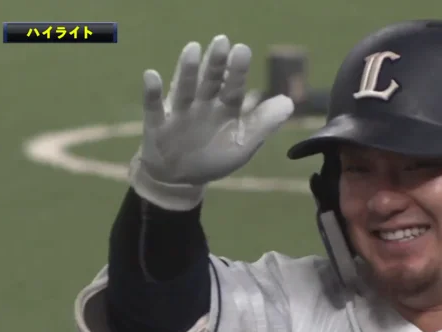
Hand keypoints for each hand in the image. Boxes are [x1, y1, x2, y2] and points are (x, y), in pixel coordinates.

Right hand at [129, 35, 294, 209]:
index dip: (237, 71)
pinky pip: (153, 108)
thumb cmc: (214, 158)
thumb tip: (289, 102)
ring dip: (187, 71)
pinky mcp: (157, 125)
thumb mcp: (242, 145)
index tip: (242, 50)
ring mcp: (179, 113)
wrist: (181, 179)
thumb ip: (263, 125)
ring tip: (192, 49)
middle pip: (209, 81)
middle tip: (222, 42)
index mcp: (225, 108)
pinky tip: (151, 76)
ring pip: (184, 89)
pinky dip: (151, 92)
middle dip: (215, 63)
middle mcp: (202, 104)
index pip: (233, 87)